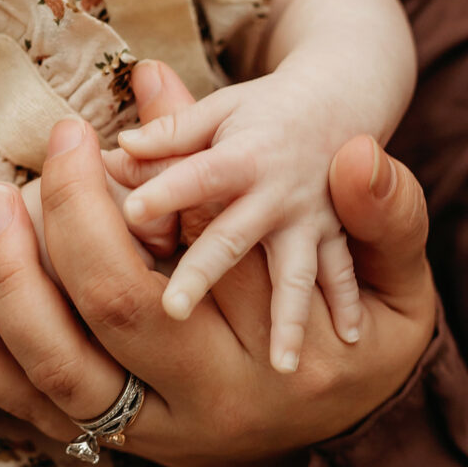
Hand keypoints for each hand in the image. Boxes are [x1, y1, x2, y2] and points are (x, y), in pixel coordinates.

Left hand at [0, 61, 434, 466]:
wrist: (348, 432)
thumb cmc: (375, 352)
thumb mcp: (402, 288)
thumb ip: (386, 220)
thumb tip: (353, 155)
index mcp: (257, 370)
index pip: (168, 281)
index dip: (111, 210)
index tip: (84, 142)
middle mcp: (194, 412)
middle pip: (94, 325)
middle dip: (49, 235)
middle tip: (24, 167)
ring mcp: (149, 437)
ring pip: (49, 382)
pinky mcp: (121, 438)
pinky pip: (35, 412)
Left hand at [109, 69, 364, 371]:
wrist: (338, 100)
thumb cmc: (262, 111)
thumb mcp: (221, 108)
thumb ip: (173, 131)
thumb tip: (119, 143)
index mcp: (240, 158)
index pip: (198, 175)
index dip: (165, 190)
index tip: (130, 210)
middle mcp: (275, 194)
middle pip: (234, 236)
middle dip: (205, 272)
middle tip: (172, 310)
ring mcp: (308, 221)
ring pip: (294, 274)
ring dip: (289, 318)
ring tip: (282, 366)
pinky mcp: (333, 237)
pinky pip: (340, 275)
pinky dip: (347, 304)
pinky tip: (349, 341)